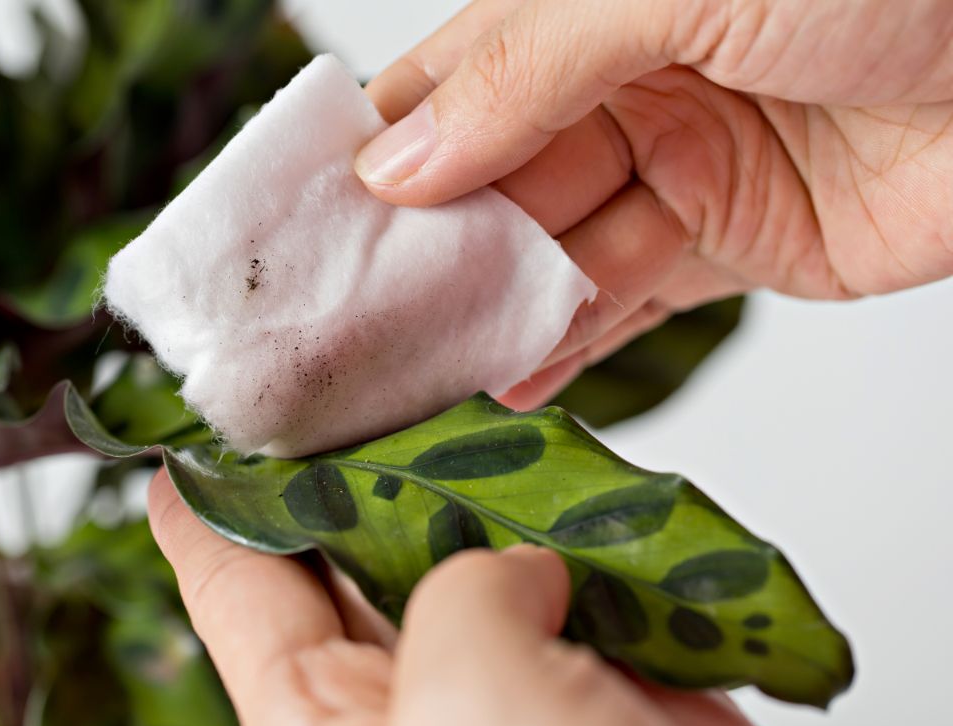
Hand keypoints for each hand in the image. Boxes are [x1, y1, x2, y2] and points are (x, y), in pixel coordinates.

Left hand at [148, 470, 805, 725]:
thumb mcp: (465, 708)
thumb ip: (465, 597)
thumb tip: (525, 564)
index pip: (240, 593)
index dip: (208, 511)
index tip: (184, 447)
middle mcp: (417, 718)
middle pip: (369, 556)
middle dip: (379, 468)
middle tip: (384, 379)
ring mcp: (526, 711)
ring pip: (499, 563)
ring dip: (513, 495)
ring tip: (507, 416)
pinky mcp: (636, 709)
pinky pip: (614, 594)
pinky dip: (620, 540)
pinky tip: (614, 491)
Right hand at [355, 0, 952, 408]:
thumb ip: (526, 73)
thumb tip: (401, 161)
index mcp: (585, 11)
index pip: (444, 86)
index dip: (372, 153)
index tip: (304, 225)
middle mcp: (620, 86)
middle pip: (486, 186)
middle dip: (421, 254)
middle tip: (350, 323)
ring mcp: (675, 169)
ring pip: (548, 255)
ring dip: (486, 312)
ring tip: (415, 369)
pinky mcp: (732, 246)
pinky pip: (626, 305)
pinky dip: (567, 347)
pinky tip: (508, 379)